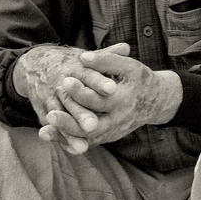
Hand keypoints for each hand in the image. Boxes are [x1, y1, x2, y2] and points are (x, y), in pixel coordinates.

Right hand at [13, 43, 129, 153]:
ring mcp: (51, 98)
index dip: (99, 82)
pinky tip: (74, 149)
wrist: (35, 65)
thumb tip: (127, 47)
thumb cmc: (69, 63)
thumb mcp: (84, 57)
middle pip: (73, 99)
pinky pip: (54, 126)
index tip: (112, 89)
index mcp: (74, 68)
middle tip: (93, 124)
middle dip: (82, 113)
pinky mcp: (44, 111)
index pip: (88, 75)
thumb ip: (105, 56)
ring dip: (70, 131)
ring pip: (62, 115)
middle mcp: (61, 84)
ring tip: (82, 146)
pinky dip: (61, 138)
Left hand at [43, 48, 182, 147]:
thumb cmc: (139, 79)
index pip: (100, 99)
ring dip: (65, 136)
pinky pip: (85, 142)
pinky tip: (50, 136)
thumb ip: (106, 60)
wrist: (156, 101)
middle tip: (50, 114)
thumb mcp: (128, 66)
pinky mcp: (106, 136)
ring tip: (44, 130)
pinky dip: (67, 141)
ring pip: (86, 139)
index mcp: (124, 101)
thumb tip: (82, 57)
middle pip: (92, 127)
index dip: (81, 91)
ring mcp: (112, 132)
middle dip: (70, 123)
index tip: (65, 79)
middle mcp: (118, 120)